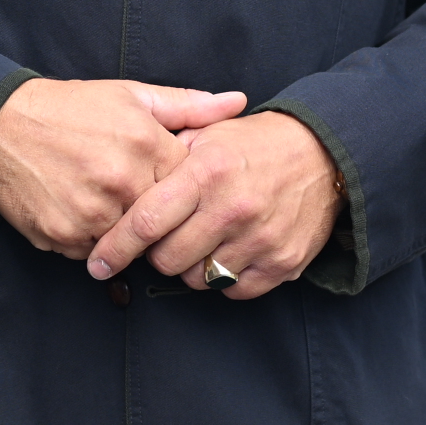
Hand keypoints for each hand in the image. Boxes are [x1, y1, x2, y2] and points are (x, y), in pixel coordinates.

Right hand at [0, 78, 246, 258]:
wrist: (1, 125)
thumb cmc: (72, 107)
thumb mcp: (132, 96)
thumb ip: (188, 106)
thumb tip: (237, 102)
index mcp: (145, 144)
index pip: (190, 186)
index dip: (183, 187)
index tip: (170, 182)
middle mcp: (121, 181)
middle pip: (163, 221)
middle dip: (159, 216)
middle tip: (138, 199)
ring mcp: (91, 213)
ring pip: (130, 243)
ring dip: (125, 232)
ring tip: (107, 203)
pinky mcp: (62, 236)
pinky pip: (94, 254)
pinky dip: (93, 241)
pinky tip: (83, 212)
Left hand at [87, 110, 342, 297]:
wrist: (326, 155)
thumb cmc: (258, 144)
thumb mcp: (211, 133)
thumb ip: (167, 155)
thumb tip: (125, 181)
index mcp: (208, 171)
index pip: (147, 221)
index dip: (116, 247)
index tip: (99, 263)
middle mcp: (233, 208)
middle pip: (167, 259)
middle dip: (157, 254)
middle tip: (166, 239)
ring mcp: (260, 239)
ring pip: (199, 280)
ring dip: (192, 267)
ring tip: (203, 241)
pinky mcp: (283, 263)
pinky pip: (234, 291)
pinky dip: (225, 279)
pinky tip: (229, 252)